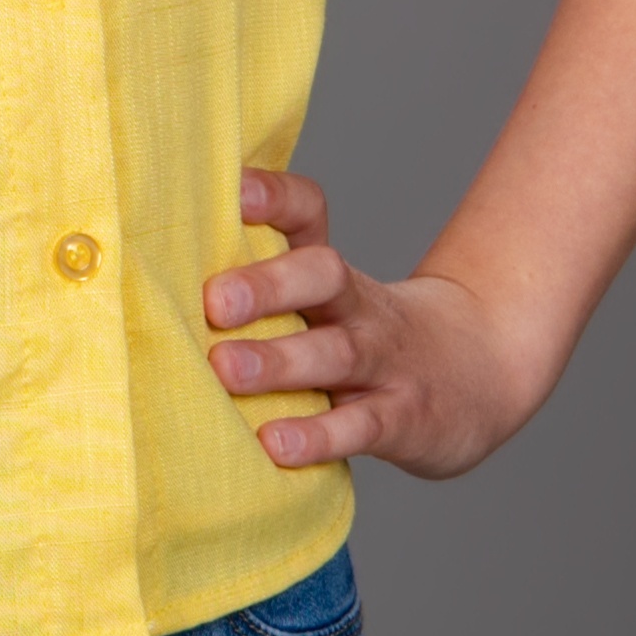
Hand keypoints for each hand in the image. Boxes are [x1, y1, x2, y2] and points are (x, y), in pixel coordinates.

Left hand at [204, 166, 554, 479]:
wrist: (485, 371)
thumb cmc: (373, 337)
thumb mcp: (329, 300)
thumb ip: (262, 284)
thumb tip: (150, 273)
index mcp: (331, 273)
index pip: (308, 214)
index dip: (274, 197)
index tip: (232, 191)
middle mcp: (357, 307)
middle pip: (322, 276)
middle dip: (267, 284)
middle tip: (215, 301)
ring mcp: (385, 361)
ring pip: (335, 352)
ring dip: (278, 361)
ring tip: (225, 369)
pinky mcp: (402, 417)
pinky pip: (360, 424)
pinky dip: (319, 435)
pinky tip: (277, 445)